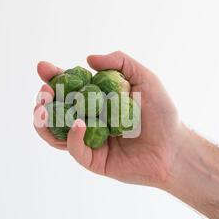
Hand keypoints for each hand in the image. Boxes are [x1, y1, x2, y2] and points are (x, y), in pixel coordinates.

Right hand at [33, 51, 188, 187]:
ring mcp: (88, 141)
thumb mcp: (144, 78)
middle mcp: (87, 119)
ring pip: (55, 133)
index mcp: (95, 100)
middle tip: (45, 90)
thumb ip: (120, 62)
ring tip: (43, 107)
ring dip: (44, 120)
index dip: (53, 77)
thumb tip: (88, 59)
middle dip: (43, 99)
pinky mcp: (93, 160)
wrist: (174, 146)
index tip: (43, 67)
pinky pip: (75, 149)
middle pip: (55, 110)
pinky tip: (78, 123)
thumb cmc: (161, 113)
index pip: (67, 87)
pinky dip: (72, 136)